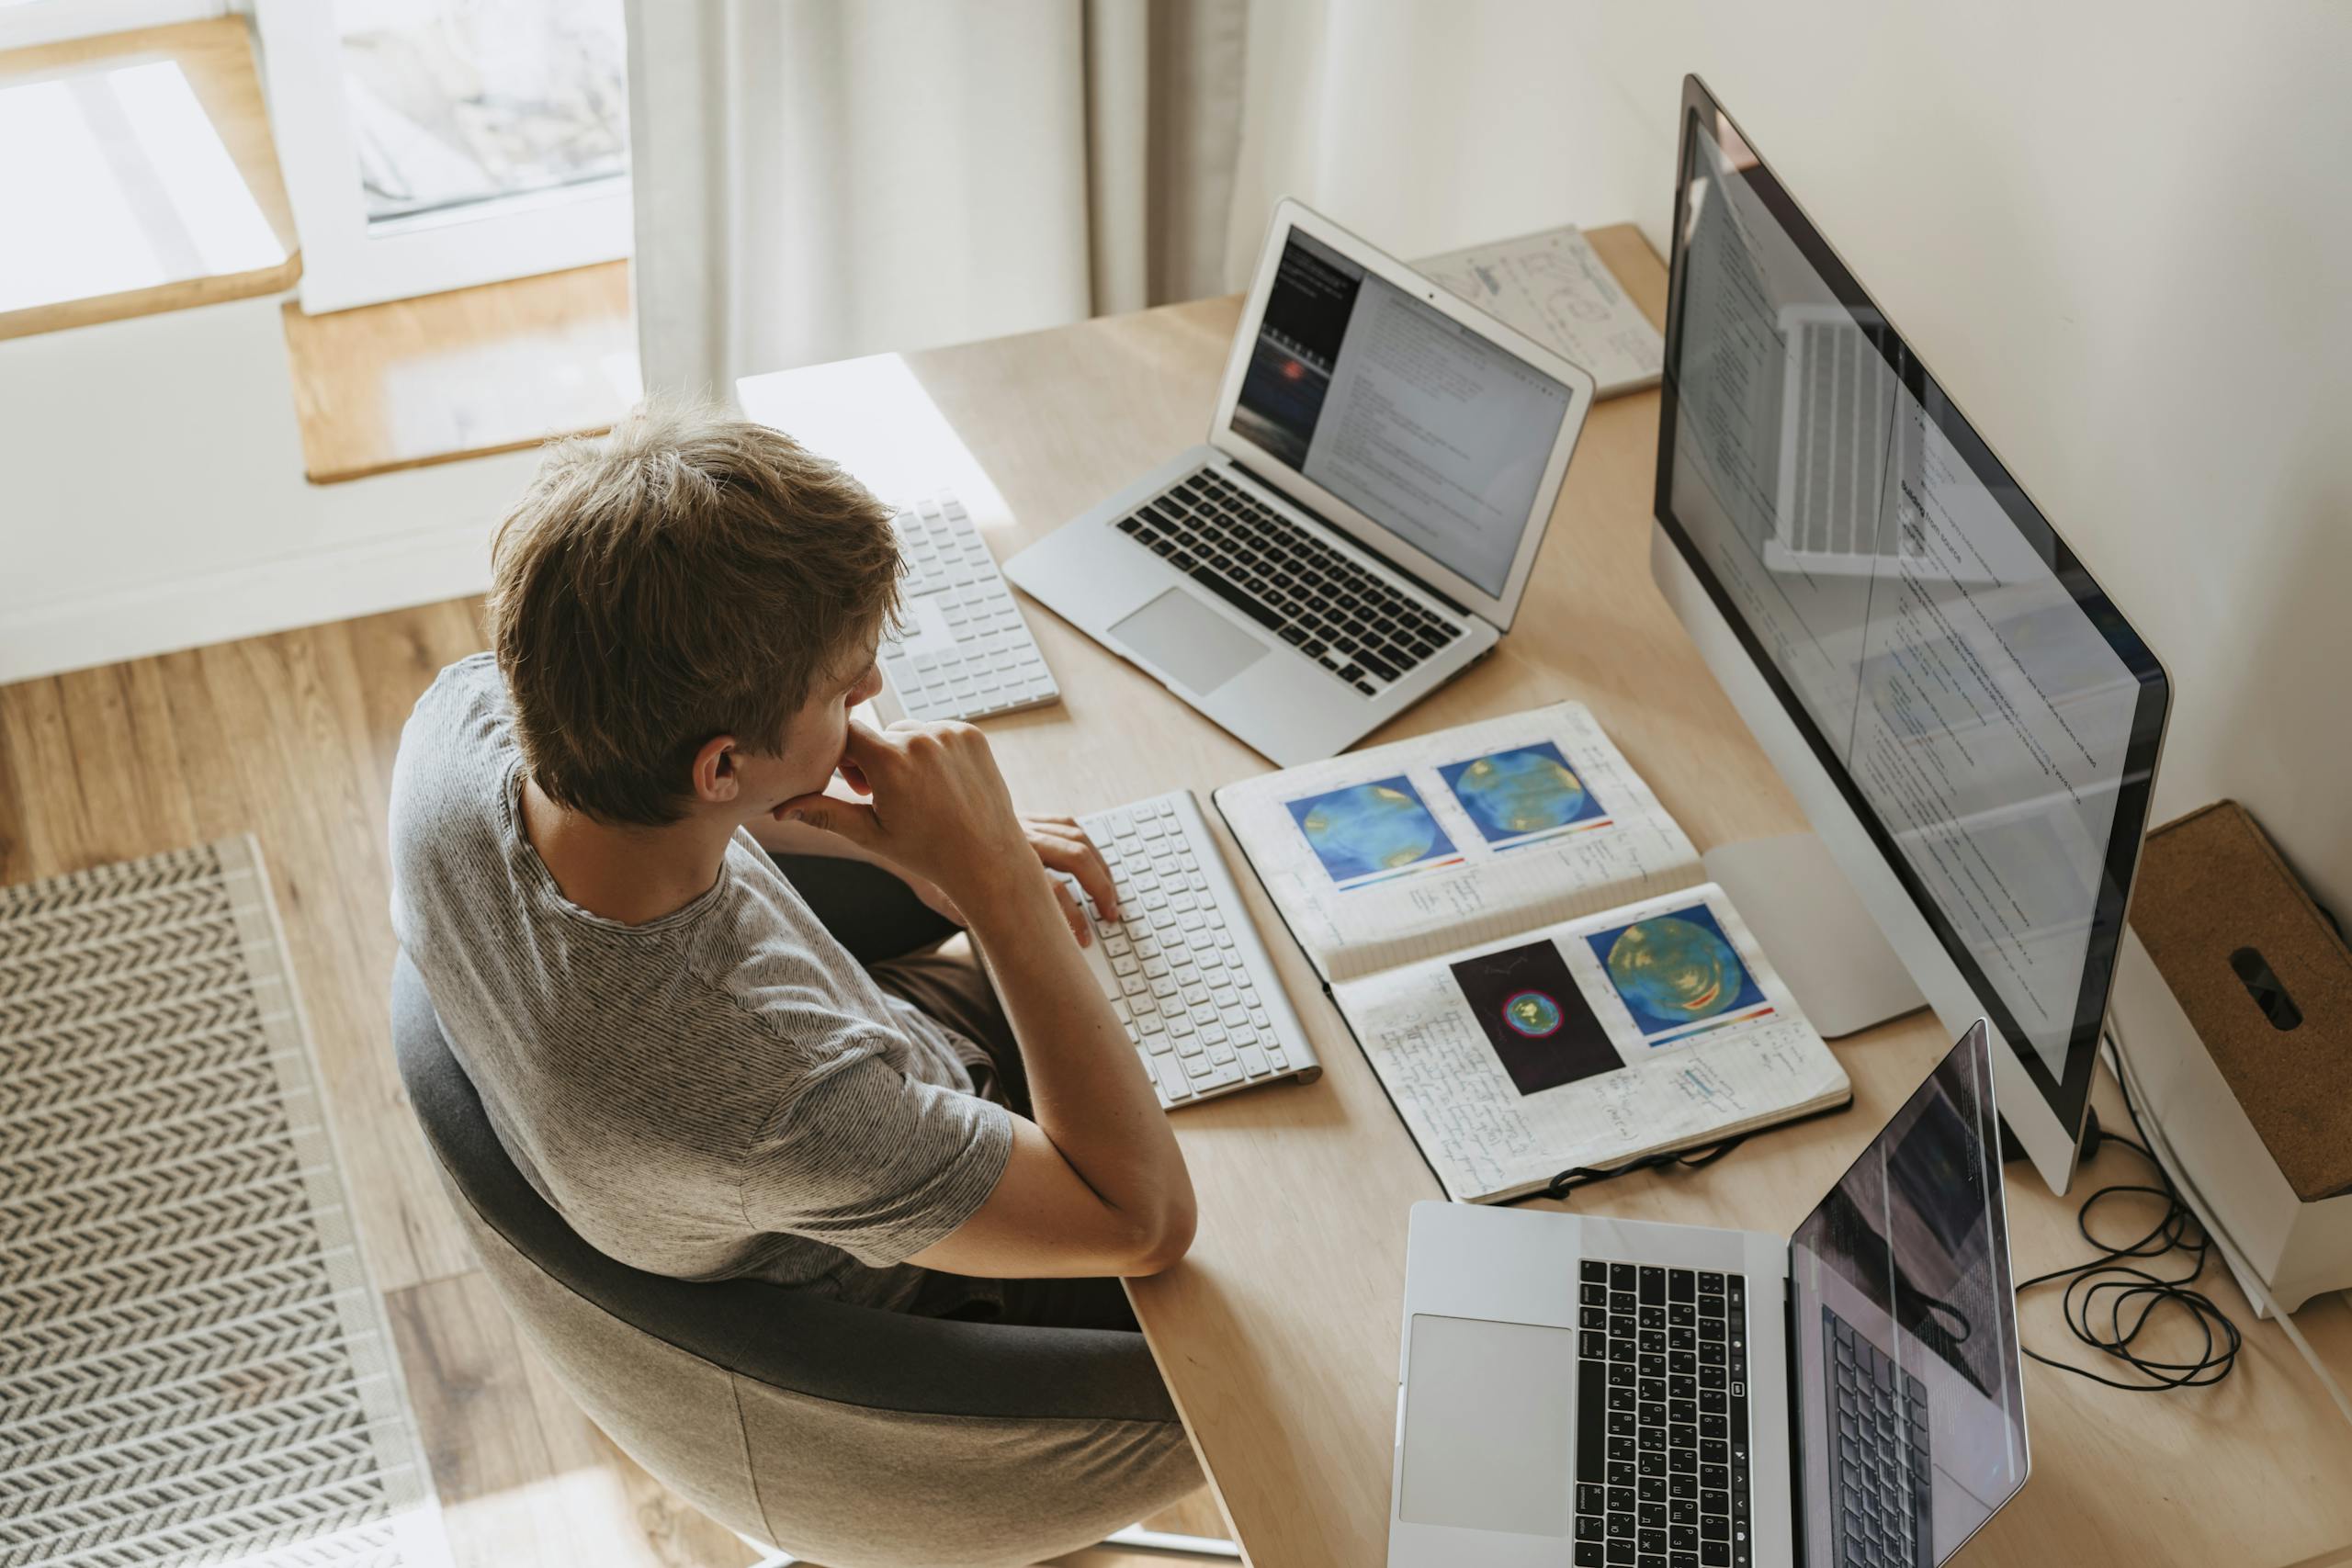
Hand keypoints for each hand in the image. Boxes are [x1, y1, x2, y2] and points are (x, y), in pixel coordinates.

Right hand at [777, 721, 1119, 940]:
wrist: (987, 859)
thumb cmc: (925, 852)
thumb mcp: (870, 835)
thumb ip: (824, 813)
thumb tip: (778, 810)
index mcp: (890, 762)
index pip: (846, 733)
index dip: (845, 758)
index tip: (859, 787)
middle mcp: (921, 738)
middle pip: (878, 734)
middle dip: (875, 760)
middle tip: (888, 798)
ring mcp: (950, 733)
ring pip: (907, 731)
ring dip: (904, 754)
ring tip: (918, 793)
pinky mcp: (971, 734)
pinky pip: (937, 732)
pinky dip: (933, 751)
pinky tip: (942, 785)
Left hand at [898, 815, 1122, 945]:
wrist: (905, 821)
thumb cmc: (921, 866)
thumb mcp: (941, 898)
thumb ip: (971, 915)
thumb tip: (999, 938)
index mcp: (998, 860)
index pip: (1049, 890)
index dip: (1071, 918)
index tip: (1081, 941)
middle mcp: (1015, 835)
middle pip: (1074, 856)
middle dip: (1100, 887)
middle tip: (1111, 915)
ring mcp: (1022, 821)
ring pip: (1075, 835)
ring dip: (1099, 865)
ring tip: (1110, 893)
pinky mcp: (1023, 814)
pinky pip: (1064, 822)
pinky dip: (1085, 841)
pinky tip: (1093, 862)